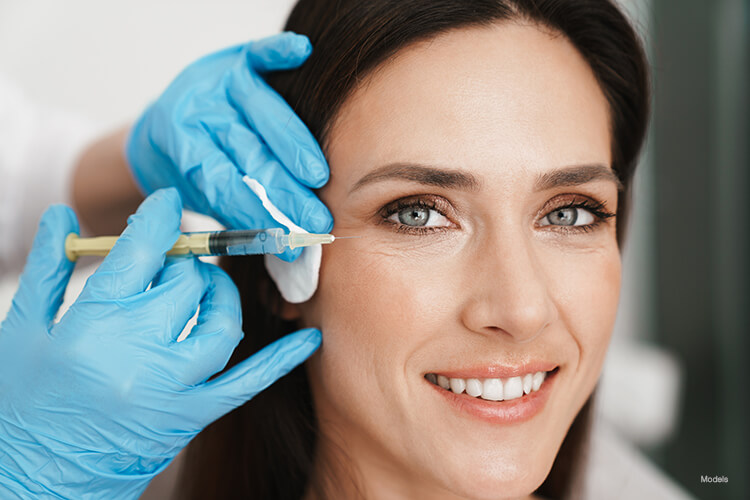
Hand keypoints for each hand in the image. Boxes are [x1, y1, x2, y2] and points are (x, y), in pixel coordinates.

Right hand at [0, 189, 320, 498]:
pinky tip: (308, 338)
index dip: (160, 219)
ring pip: (222, 323)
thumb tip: (64, 215)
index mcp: (92, 327)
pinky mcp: (192, 418)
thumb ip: (50, 268)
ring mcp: (172, 389)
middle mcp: (138, 355)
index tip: (169, 204)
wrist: (37, 482)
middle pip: (186, 283)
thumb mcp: (23, 331)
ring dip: (220, 294)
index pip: (140, 253)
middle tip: (172, 259)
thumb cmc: (22, 403)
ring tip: (204, 286)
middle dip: (183, 261)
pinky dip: (281, 359)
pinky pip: (248, 383)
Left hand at [126, 32, 332, 260]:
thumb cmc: (193, 168)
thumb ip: (238, 216)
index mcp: (179, 146)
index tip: (287, 239)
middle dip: (283, 191)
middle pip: (247, 152)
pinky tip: (301, 52)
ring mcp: (217, 83)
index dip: (257, 212)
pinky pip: (258, 53)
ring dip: (294, 147)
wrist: (170, 123)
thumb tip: (289, 254)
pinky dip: (278, 53)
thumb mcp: (201, 196)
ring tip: (319, 179)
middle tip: (314, 220)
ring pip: (262, 113)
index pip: (224, 183)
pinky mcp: (234, 60)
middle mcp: (197, 110)